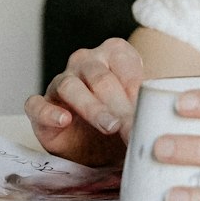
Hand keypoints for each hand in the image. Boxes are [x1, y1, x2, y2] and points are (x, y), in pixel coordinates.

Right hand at [24, 37, 143, 167]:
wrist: (101, 146)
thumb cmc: (124, 120)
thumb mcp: (140, 111)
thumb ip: (149, 108)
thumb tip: (162, 119)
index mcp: (114, 53)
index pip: (125, 67)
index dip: (136, 90)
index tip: (147, 111)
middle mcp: (85, 61)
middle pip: (100, 77)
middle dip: (118, 104)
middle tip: (131, 127)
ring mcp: (61, 81)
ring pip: (71, 87)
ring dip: (92, 107)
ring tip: (109, 126)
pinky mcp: (41, 105)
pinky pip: (37, 104)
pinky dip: (49, 111)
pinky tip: (64, 120)